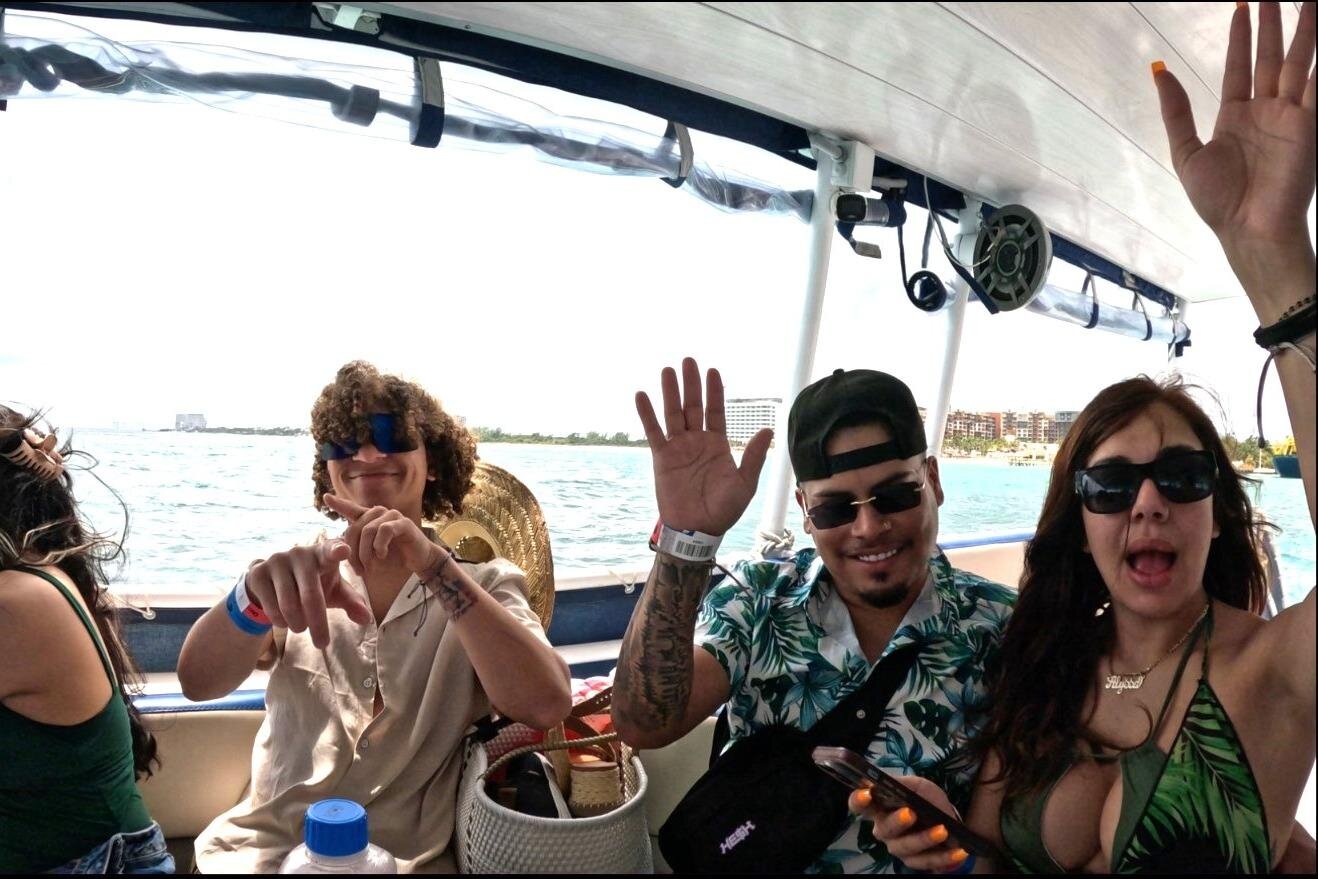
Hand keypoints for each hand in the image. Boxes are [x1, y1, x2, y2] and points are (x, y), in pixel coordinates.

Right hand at [244, 539, 372, 647]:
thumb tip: (367, 619)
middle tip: (322, 643)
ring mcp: (277, 561)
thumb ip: (352, 602)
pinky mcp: (258, 573)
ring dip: (297, 624)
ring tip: (301, 627)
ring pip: (289, 604)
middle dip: (318, 623)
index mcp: (323, 553)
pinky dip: (280, 622)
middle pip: (311, 594)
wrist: (272, 582)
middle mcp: (300, 553)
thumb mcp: (334, 591)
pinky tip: (284, 621)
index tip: (343, 551)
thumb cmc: (312, 584)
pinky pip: (271, 607)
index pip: (331, 548)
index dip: (337, 550)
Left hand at [322, 493, 440, 577]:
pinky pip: (384, 531)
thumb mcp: (371, 554)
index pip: (351, 509)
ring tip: (369, 567)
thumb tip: (340, 548)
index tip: (326, 497)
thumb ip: (357, 548)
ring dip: (365, 553)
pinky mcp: (403, 523)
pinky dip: (380, 546)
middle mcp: (379, 513)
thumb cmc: (394, 557)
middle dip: (353, 553)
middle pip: (354, 528)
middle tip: (358, 571)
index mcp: (370, 519)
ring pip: (367, 530)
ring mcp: (392, 516)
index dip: (339, 503)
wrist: (419, 561)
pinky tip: (382, 555)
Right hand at [635, 357, 772, 535]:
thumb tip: (768, 430)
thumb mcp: (745, 483)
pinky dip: (647, 415)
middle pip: (693, 406)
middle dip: (691, 384)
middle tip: (688, 361)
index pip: (715, 411)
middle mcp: (697, 441)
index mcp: (718, 444)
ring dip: (670, 393)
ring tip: (667, 371)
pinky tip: (642, 396)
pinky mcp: (661, 458)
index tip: (712, 371)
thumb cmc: (723, 509)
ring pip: (673, 414)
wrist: (697, 529)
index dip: (714, 392)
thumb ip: (754, 456)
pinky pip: (653, 432)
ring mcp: (678, 448)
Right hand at [848, 776, 969, 872]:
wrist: (947, 820)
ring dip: (924, 839)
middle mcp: (883, 830)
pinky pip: (928, 862)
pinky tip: (959, 851)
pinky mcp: (916, 862)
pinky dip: (944, 857)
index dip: (858, 800)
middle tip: (910, 813)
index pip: (858, 805)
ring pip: (906, 847)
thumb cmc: (925, 799)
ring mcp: (898, 848)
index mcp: (879, 808)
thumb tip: (888, 782)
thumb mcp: (917, 786)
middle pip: (883, 829)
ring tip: (943, 830)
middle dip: (896, 822)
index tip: (866, 793)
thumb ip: (903, 784)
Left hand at [1153, 2, 1315, 296]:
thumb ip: (1176, 110)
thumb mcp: (1186, 151)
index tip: (1242, 5)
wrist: (1247, 229)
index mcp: (1235, 116)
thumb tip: (1158, 70)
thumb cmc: (1216, 201)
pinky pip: (1316, 89)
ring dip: (1302, 31)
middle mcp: (1264, 111)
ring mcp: (1289, 116)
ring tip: (1306, 1)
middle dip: (1272, 22)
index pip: (1238, 66)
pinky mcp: (1309, 126)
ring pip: (1297, 62)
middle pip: (1269, 56)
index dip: (1240, 36)